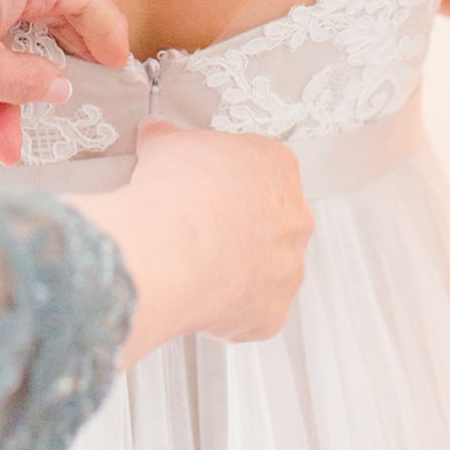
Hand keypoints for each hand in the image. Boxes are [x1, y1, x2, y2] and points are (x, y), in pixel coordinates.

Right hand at [82, 119, 313, 362]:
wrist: (171, 246)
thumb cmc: (179, 193)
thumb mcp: (166, 144)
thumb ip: (169, 139)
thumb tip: (156, 136)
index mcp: (276, 167)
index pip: (263, 168)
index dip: (230, 179)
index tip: (208, 185)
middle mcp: (293, 217)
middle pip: (273, 220)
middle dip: (240, 225)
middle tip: (202, 227)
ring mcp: (287, 267)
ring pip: (268, 269)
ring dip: (238, 269)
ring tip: (196, 265)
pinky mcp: (271, 312)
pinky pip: (254, 312)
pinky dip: (230, 311)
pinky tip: (200, 299)